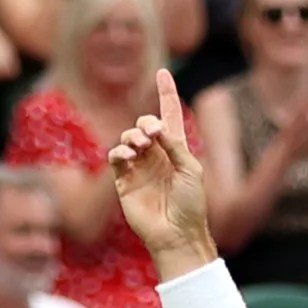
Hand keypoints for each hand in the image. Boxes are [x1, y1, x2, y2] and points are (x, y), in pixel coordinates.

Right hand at [104, 67, 216, 270]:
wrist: (177, 234)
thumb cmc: (191, 204)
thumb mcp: (191, 170)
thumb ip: (174, 144)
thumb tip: (156, 125)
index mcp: (176, 150)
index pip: (169, 115)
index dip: (166, 93)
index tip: (163, 72)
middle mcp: (156, 155)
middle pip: (145, 124)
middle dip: (146, 123)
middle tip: (152, 135)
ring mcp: (139, 167)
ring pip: (128, 137)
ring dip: (133, 136)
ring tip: (140, 147)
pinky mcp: (124, 181)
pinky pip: (116, 157)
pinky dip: (119, 151)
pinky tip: (127, 155)